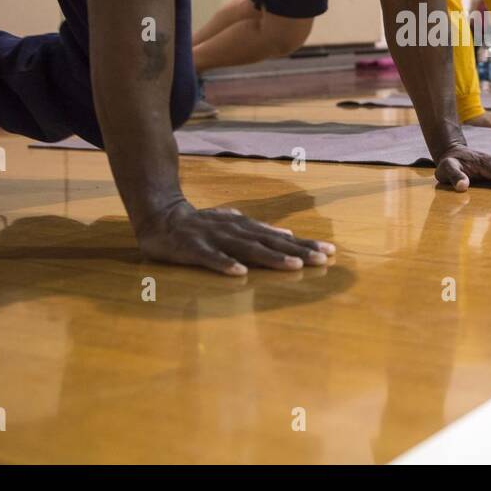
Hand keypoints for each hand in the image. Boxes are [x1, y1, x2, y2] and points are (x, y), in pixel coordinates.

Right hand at [136, 201, 333, 275]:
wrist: (160, 216)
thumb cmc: (202, 225)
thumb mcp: (234, 225)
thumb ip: (260, 231)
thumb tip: (289, 235)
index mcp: (245, 226)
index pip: (280, 237)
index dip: (305, 244)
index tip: (330, 251)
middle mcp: (234, 229)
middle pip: (270, 242)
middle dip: (297, 251)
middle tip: (323, 259)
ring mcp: (214, 237)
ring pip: (246, 248)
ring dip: (270, 257)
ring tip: (294, 266)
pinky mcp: (192, 247)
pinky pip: (210, 258)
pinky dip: (224, 264)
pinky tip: (239, 273)